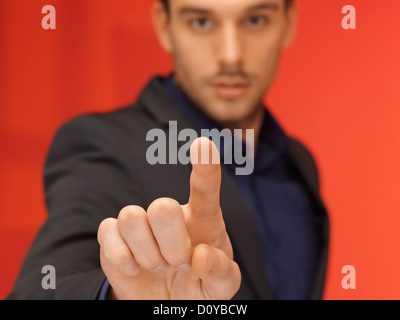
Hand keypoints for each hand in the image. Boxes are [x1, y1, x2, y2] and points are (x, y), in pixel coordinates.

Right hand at [97, 137, 240, 298]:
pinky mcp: (114, 234)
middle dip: (172, 246)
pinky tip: (133, 268)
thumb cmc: (197, 285)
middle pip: (163, 207)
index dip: (204, 167)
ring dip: (147, 255)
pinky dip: (122, 259)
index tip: (203, 144)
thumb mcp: (219, 288)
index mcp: (203, 221)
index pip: (205, 189)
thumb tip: (200, 255)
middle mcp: (171, 214)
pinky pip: (107, 232)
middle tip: (180, 263)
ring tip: (158, 266)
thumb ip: (222, 273)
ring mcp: (141, 222)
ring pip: (131, 217)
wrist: (164, 301)